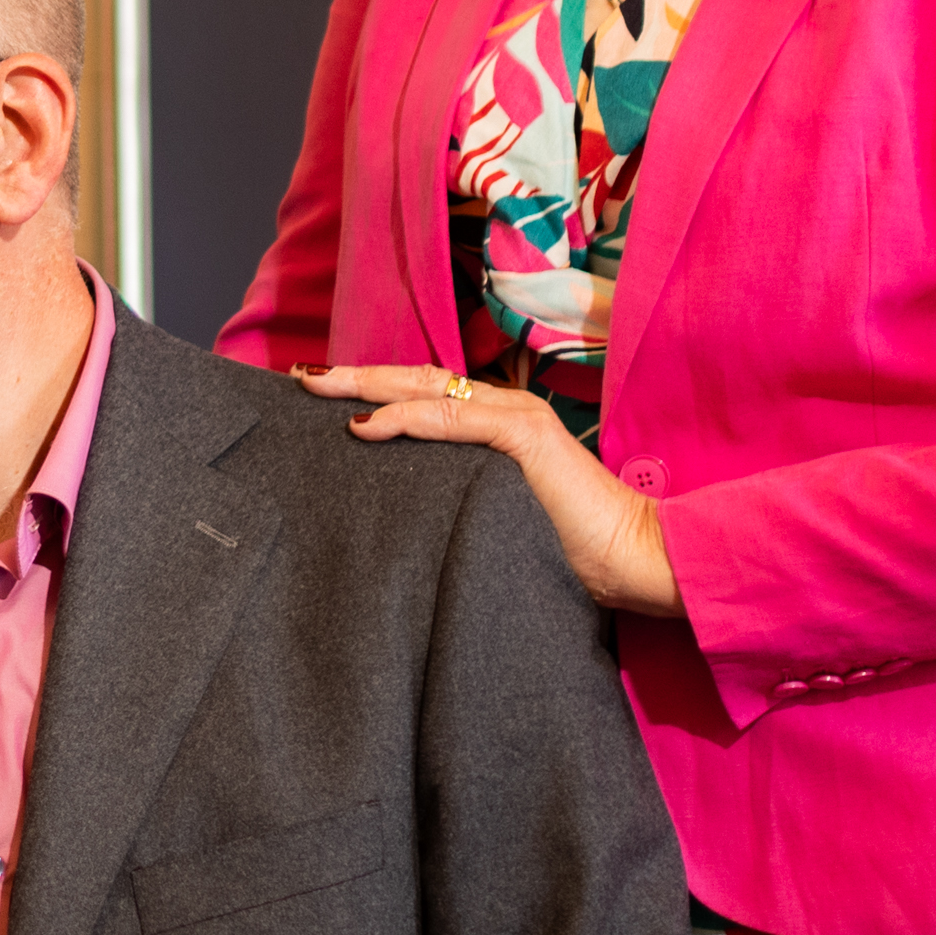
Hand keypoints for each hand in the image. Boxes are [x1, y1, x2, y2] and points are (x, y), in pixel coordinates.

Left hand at [294, 364, 682, 617]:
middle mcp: (505, 408)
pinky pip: (451, 418)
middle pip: (415, 379)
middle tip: (301, 376)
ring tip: (318, 386)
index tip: (321, 393)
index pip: (424, 394)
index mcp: (498, 424)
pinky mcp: (525, 434)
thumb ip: (456, 494)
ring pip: (426, 388)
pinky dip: (405, 418)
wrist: (634, 558)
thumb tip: (398, 501)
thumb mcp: (495, 514)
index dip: (373, 389)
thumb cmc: (569, 548)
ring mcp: (516, 416)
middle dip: (354, 376)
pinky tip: (366, 426)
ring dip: (367, 386)